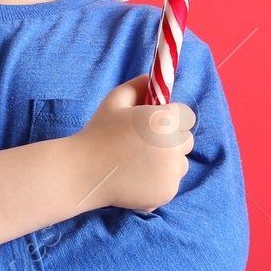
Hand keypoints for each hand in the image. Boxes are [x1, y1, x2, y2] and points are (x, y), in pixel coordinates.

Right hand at [71, 74, 195, 213]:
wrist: (85, 172)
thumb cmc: (99, 133)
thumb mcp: (114, 101)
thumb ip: (137, 86)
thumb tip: (152, 79)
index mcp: (164, 121)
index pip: (184, 115)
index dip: (167, 118)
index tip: (149, 125)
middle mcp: (173, 147)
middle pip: (186, 140)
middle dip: (171, 140)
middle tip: (144, 144)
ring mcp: (172, 172)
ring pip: (180, 163)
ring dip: (167, 161)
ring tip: (139, 162)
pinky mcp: (168, 192)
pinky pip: (171, 181)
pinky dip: (159, 180)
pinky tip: (137, 176)